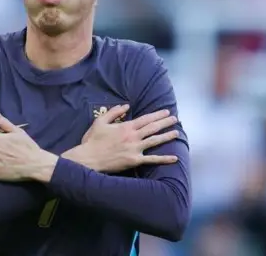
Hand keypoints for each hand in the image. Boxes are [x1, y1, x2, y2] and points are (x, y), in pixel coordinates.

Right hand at [64, 104, 178, 172]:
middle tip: (175, 119)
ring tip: (176, 132)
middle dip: (165, 122)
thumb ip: (113, 112)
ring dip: (167, 136)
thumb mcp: (100, 121)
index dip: (157, 115)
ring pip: (155, 141)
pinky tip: (174, 158)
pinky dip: (164, 159)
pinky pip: (152, 160)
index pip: (145, 119)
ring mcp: (135, 149)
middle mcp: (133, 136)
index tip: (166, 112)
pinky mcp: (134, 160)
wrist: (88, 158)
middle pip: (153, 128)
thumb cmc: (92, 140)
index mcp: (125, 126)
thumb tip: (126, 106)